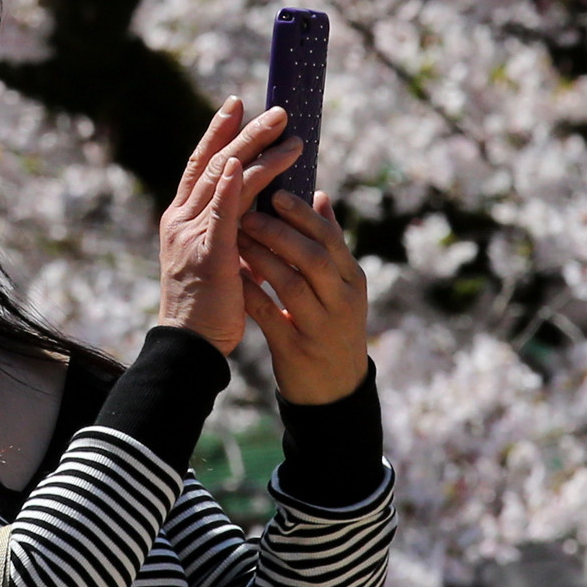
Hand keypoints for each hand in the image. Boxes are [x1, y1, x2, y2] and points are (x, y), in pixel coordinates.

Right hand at [156, 97, 300, 353]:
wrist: (190, 344)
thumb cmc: (207, 305)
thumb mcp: (219, 257)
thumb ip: (232, 228)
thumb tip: (260, 207)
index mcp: (183, 218)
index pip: (202, 165)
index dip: (219, 133)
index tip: (236, 105)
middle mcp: (182, 218)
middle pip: (214, 162)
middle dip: (244, 131)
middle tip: (274, 110)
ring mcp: (192, 233)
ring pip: (223, 179)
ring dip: (254, 150)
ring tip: (284, 131)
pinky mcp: (208, 251)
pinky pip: (218, 212)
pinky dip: (227, 184)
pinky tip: (239, 163)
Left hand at [237, 183, 370, 404]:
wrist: (336, 392)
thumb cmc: (334, 326)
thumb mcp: (342, 287)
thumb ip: (331, 244)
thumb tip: (319, 196)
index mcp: (353, 281)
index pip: (330, 238)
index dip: (302, 215)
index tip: (277, 194)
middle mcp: (342, 302)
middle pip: (313, 258)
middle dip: (279, 232)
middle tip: (249, 213)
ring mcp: (320, 328)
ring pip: (291, 284)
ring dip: (261, 258)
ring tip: (237, 238)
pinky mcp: (296, 350)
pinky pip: (269, 316)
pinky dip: (251, 294)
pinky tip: (233, 277)